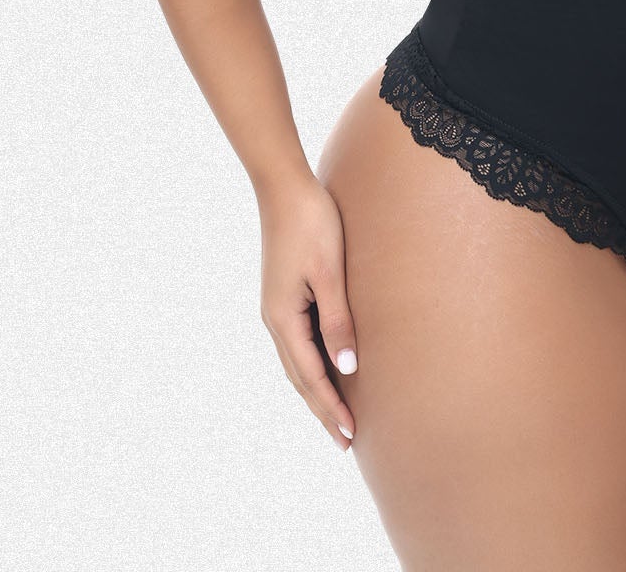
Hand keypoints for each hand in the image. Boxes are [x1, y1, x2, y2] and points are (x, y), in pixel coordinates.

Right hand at [256, 173, 360, 452]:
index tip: (349, 436)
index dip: (330, 407)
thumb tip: (347, 367)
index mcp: (283, 318)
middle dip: (322, 408)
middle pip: (300, 376)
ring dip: (317, 388)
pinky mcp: (285, 293)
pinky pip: (300, 340)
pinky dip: (314, 362)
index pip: (310, 376)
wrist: (285, 186)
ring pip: (298, 360)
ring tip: (337, 413)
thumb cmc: (312, 223)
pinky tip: (329, 364)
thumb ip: (338, 319)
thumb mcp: (329, 272)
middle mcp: (276, 319)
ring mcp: (278, 306)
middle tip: (345, 440)